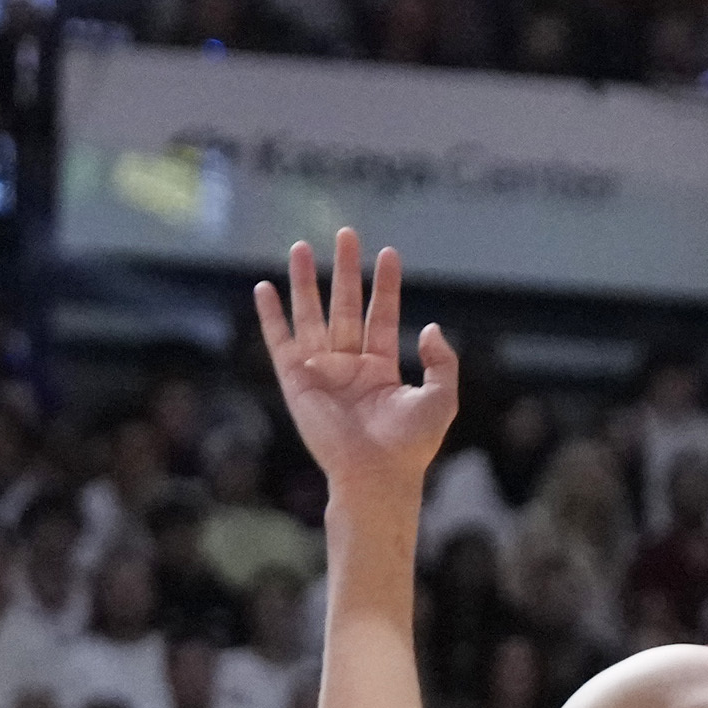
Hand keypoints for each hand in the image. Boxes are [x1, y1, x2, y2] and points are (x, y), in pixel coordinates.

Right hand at [255, 230, 459, 503]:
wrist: (378, 474)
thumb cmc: (411, 443)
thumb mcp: (441, 396)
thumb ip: (442, 361)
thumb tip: (431, 328)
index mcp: (382, 368)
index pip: (383, 315)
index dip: (385, 285)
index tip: (388, 253)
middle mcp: (349, 364)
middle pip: (345, 305)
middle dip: (345, 270)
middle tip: (346, 233)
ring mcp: (321, 370)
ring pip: (312, 315)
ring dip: (305, 282)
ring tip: (300, 247)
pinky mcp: (296, 381)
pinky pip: (280, 341)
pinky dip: (271, 315)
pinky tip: (265, 288)